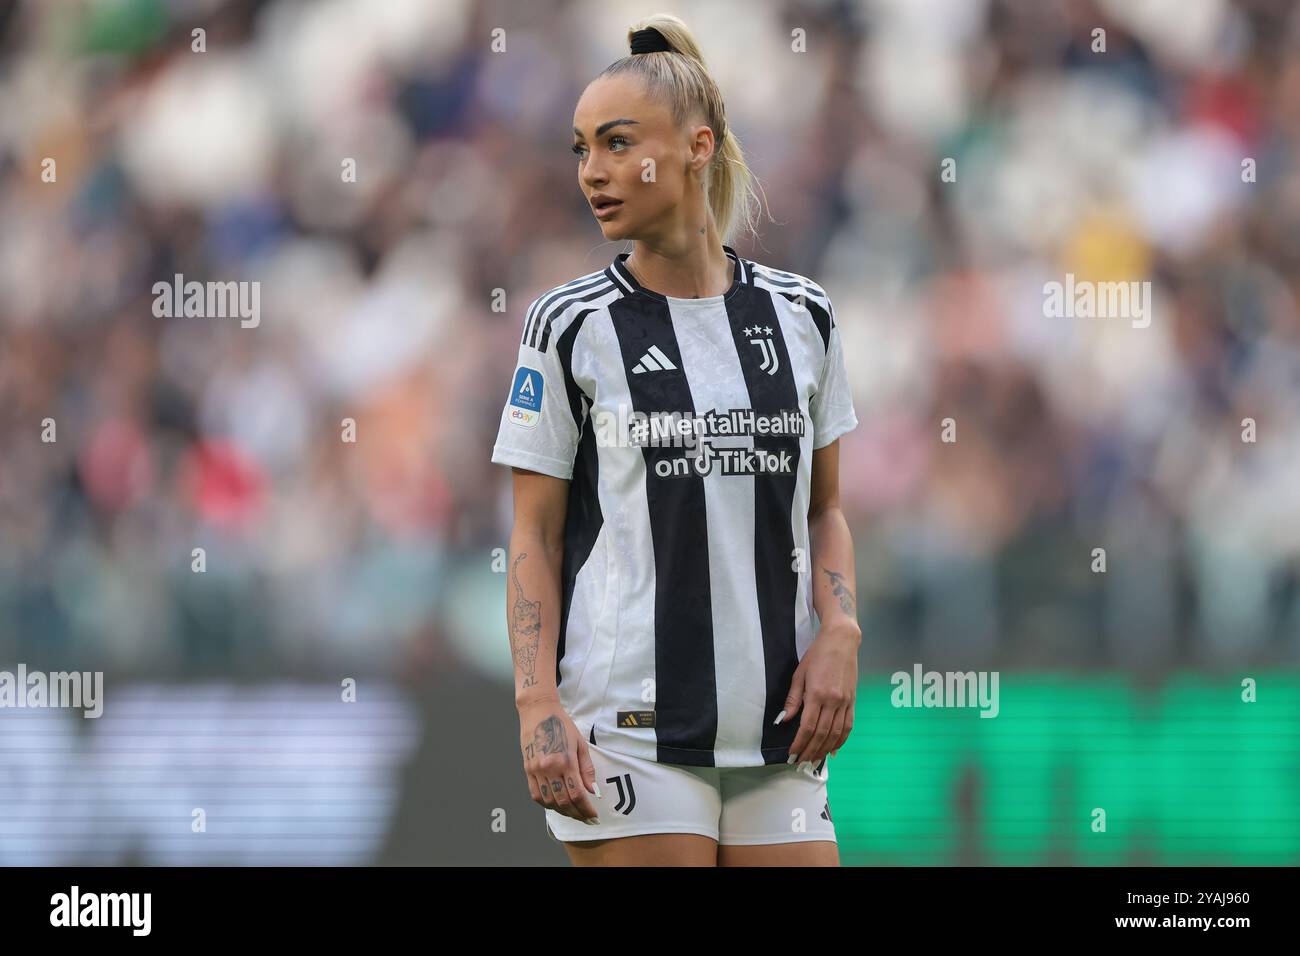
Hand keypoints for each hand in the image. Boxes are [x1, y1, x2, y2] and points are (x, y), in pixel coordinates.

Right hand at [518, 697, 600, 824]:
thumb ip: (586, 769)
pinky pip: (536, 795)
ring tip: (573, 813)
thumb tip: (591, 791)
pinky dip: (546, 804)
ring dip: (562, 811)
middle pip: (563, 801)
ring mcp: (536, 771)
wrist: (538, 712)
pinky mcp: (527, 770)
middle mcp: (549, 769)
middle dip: (576, 814)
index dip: (586, 809)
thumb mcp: (580, 744)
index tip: (593, 815)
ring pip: (549, 802)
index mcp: (565, 761)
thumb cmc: (562, 725)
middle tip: (586, 818)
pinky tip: (555, 805)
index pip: (577, 794)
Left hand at [780, 619, 858, 766]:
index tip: (792, 753)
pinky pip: (848, 726)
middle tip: (801, 762)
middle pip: (822, 733)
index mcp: (818, 694)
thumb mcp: (799, 673)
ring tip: (814, 760)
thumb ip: (793, 698)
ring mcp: (845, 702)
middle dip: (811, 750)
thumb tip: (785, 719)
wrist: (841, 641)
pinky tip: (833, 750)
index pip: (808, 726)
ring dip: (825, 749)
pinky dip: (841, 740)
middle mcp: (833, 701)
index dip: (800, 742)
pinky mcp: (853, 701)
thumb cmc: (817, 655)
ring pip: (836, 733)